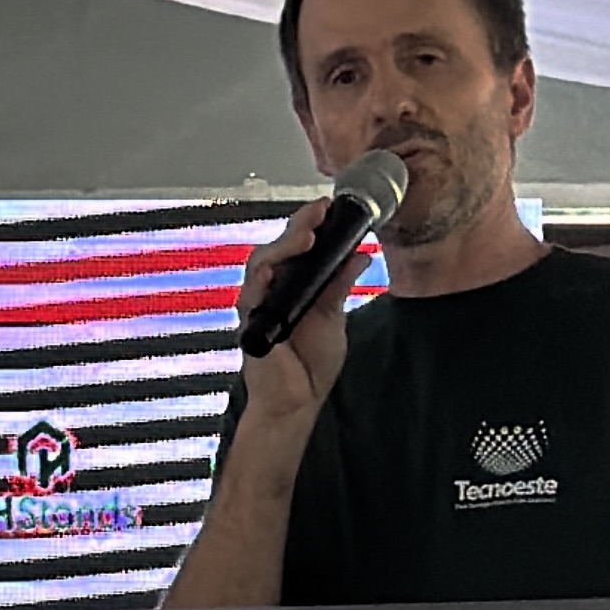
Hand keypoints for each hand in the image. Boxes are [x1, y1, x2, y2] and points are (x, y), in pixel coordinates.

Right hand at [237, 200, 360, 426]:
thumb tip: (359, 255)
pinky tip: (275, 268)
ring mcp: (258, 305)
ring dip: (283, 247)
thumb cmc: (309, 364)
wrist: (297, 402)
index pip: (297, 246)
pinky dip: (262, 279)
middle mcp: (272, 290)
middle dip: (299, 226)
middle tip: (320, 211)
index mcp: (293, 285)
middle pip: (278, 248)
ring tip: (307, 234)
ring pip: (261, 264)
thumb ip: (339, 287)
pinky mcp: (249, 324)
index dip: (309, 224)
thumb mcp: (333, 318)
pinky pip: (250, 296)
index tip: (329, 207)